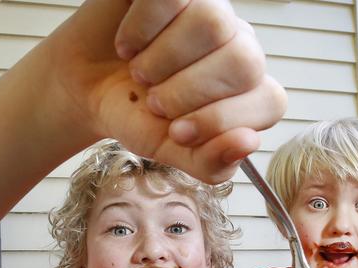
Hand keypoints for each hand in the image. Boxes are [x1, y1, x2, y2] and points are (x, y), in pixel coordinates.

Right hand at [47, 0, 286, 182]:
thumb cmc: (136, 115)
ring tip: (140, 71)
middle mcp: (238, 44)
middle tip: (154, 100)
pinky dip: (142, 28)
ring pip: (213, 22)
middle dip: (188, 93)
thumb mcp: (171, 151)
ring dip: (163, 59)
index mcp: (249, 90)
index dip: (221, 121)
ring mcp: (210, 8)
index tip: (177, 132)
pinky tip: (129, 44)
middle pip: (245, 62)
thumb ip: (212, 161)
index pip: (270, 102)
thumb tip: (249, 142)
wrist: (87, 87)